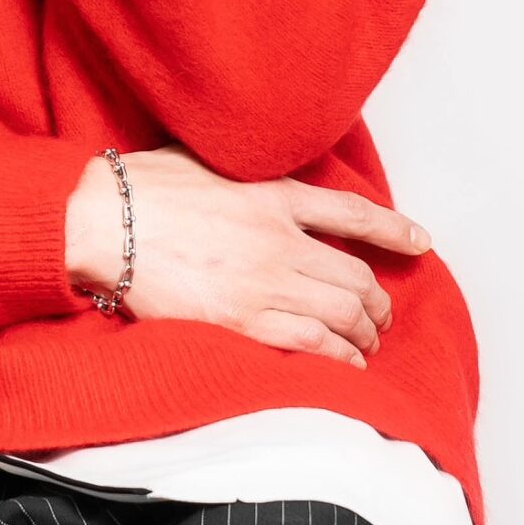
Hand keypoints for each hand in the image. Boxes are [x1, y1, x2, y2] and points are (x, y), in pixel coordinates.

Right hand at [65, 144, 432, 367]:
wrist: (101, 222)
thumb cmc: (142, 188)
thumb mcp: (207, 160)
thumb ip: (246, 173)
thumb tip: (261, 177)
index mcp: (273, 195)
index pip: (354, 215)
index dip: (396, 231)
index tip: (422, 243)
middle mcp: (280, 240)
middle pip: (357, 279)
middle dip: (379, 303)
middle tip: (380, 315)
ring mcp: (263, 283)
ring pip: (344, 315)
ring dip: (364, 334)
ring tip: (367, 343)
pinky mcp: (242, 321)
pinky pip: (312, 346)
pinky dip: (340, 358)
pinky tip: (347, 364)